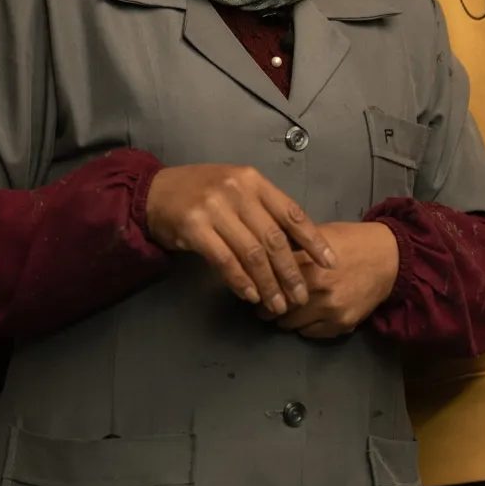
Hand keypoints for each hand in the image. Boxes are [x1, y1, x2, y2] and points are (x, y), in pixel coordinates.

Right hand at [145, 163, 335, 315]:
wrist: (155, 192)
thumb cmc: (202, 193)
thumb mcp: (237, 190)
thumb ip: (263, 211)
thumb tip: (297, 245)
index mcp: (254, 180)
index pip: (292, 213)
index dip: (313, 240)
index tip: (330, 263)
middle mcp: (237, 190)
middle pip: (273, 238)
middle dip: (291, 271)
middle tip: (301, 296)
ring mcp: (215, 208)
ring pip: (251, 253)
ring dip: (268, 283)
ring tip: (278, 305)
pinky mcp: (194, 227)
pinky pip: (224, 260)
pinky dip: (241, 281)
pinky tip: (252, 296)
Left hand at [263, 221, 399, 339]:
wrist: (389, 259)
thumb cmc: (351, 241)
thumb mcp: (319, 234)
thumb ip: (292, 245)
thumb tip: (262, 255)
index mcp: (309, 261)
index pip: (270, 279)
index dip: (260, 283)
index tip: (255, 285)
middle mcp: (318, 287)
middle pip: (276, 306)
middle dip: (266, 306)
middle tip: (263, 302)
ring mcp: (330, 309)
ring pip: (289, 324)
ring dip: (283, 318)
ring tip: (283, 310)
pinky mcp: (341, 324)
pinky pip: (309, 333)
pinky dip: (303, 326)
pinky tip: (305, 315)